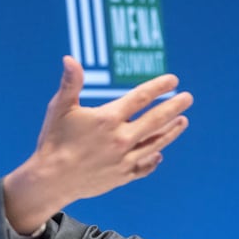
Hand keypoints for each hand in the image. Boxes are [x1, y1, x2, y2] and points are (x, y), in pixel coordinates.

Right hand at [3, 56, 192, 232]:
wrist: (50, 180)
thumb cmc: (53, 140)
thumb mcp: (59, 108)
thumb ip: (70, 83)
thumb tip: (70, 58)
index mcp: (108, 119)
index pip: (141, 98)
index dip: (158, 87)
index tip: (173, 80)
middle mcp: (121, 138)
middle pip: (156, 119)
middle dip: (174, 106)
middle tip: (188, 98)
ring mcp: (124, 159)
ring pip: (155, 143)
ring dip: (171, 131)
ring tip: (182, 121)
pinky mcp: (121, 176)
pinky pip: (144, 166)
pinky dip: (153, 160)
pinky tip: (159, 155)